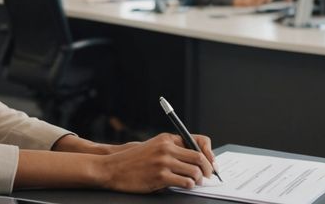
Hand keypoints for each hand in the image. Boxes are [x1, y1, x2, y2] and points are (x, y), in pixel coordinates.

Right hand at [98, 133, 214, 192]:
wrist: (113, 168)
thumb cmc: (133, 160)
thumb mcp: (153, 147)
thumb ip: (172, 149)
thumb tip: (196, 158)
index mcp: (166, 139)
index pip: (198, 141)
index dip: (209, 153)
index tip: (211, 162)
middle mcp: (166, 148)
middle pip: (199, 157)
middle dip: (208, 169)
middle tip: (208, 176)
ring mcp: (163, 162)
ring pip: (194, 171)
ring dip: (198, 179)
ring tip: (195, 182)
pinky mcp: (160, 177)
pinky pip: (185, 182)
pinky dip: (189, 185)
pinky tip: (185, 185)